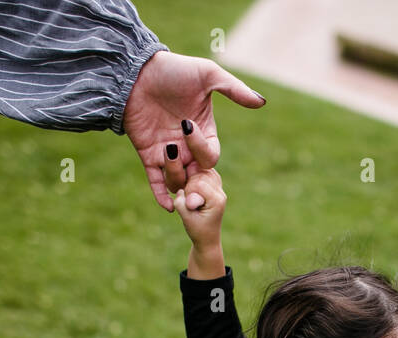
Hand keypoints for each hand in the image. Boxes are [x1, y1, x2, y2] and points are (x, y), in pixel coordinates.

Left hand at [124, 50, 264, 212]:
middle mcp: (187, 146)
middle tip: (186, 167)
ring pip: (177, 179)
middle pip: (197, 175)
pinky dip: (161, 196)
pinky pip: (156, 181)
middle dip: (195, 179)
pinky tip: (168, 207)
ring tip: (167, 153)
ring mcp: (166, 151)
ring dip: (175, 176)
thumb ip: (234, 89)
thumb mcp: (208, 75)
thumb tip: (261, 103)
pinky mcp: (147, 154)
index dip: (203, 149)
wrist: (136, 70)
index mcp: (204, 132)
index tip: (187, 126)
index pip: (211, 156)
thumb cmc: (174, 69)